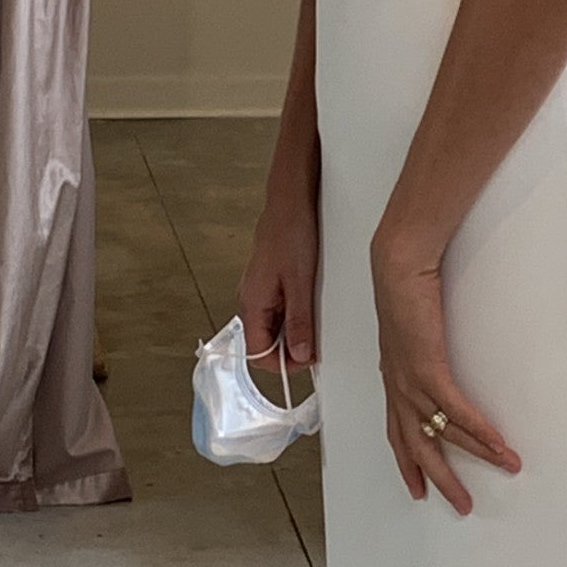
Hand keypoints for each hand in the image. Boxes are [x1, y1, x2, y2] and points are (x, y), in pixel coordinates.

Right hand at [238, 196, 319, 372]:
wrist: (289, 203)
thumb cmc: (291, 234)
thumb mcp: (301, 284)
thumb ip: (299, 322)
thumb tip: (301, 353)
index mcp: (252, 305)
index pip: (258, 355)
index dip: (284, 364)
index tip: (308, 358)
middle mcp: (250, 302)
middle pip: (264, 344)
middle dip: (290, 350)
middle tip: (316, 343)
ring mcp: (258, 294)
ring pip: (271, 329)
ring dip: (292, 333)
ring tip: (314, 321)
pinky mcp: (268, 285)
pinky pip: (277, 313)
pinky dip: (293, 317)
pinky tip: (308, 307)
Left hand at [370, 230, 521, 514]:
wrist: (398, 266)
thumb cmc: (404, 287)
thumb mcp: (409, 326)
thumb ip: (418, 347)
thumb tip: (434, 356)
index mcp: (393, 379)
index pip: (397, 432)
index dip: (408, 463)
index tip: (417, 490)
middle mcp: (398, 387)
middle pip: (418, 446)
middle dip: (440, 478)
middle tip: (462, 504)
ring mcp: (410, 381)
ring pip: (442, 434)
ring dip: (476, 456)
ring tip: (507, 468)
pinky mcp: (427, 368)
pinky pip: (457, 411)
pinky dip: (480, 430)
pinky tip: (499, 444)